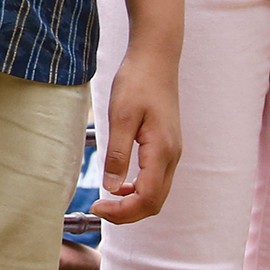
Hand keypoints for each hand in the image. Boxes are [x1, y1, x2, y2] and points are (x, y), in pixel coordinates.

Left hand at [94, 46, 181, 223]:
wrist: (156, 57)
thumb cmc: (137, 81)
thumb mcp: (120, 116)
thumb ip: (117, 154)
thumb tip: (111, 188)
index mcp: (162, 151)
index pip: (147, 199)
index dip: (122, 211)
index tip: (97, 207)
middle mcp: (172, 156)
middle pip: (155, 202)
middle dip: (127, 213)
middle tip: (99, 208)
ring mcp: (172, 151)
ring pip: (157, 192)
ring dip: (133, 202)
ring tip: (107, 200)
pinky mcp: (167, 145)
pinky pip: (157, 178)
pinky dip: (139, 188)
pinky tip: (120, 182)